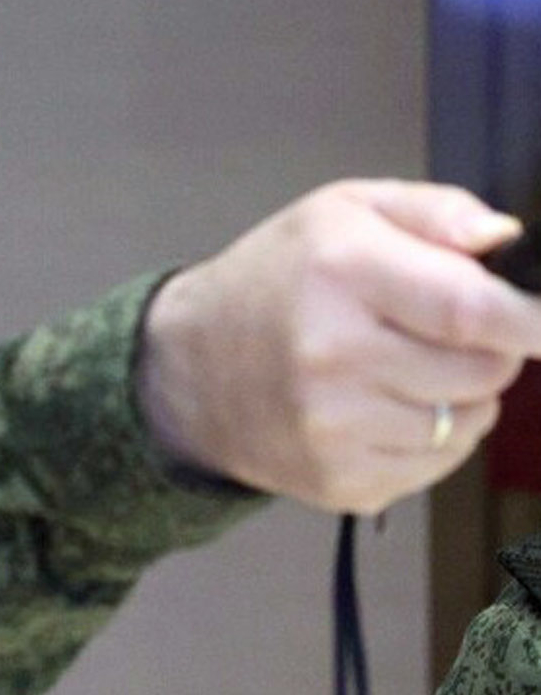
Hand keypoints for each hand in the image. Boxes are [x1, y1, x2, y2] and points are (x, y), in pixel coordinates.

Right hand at [139, 179, 540, 513]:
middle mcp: (335, 354)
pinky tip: (380, 407)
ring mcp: (336, 428)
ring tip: (397, 367)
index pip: (472, 309)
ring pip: (472, 419)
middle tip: (438, 329)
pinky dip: (430, 435)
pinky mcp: (342, 482)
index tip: (538, 320)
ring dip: (458, 392)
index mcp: (339, 272)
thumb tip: (505, 240)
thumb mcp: (340, 211)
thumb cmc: (271, 281)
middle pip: (486, 369)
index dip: (529, 319)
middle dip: (488, 347)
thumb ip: (433, 212)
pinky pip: (439, 462)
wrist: (188, 368)